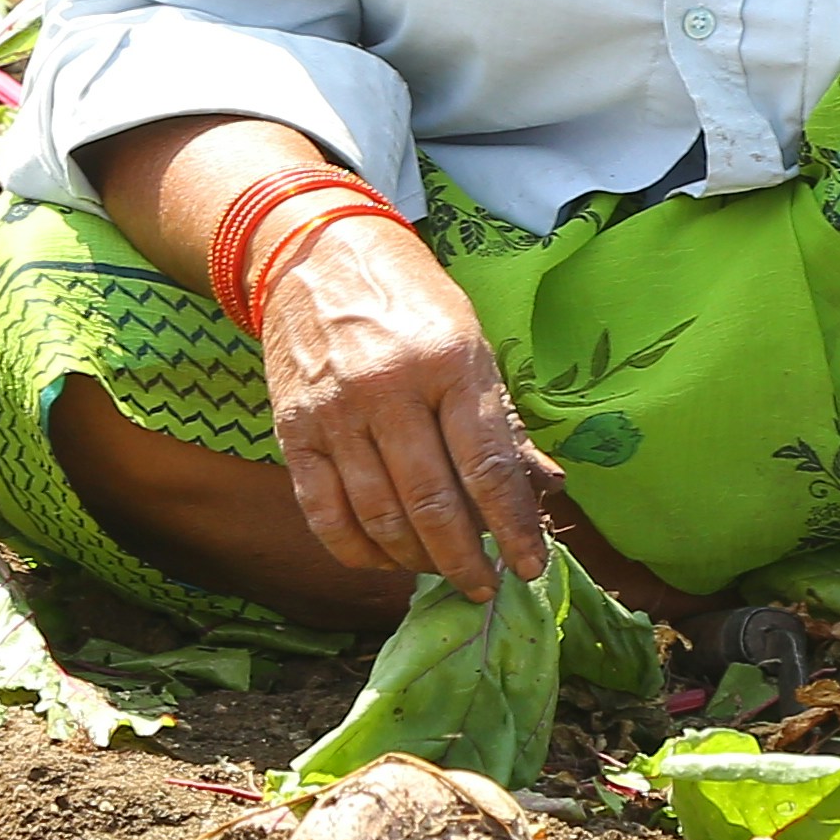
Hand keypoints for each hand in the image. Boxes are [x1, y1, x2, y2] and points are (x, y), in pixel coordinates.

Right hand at [257, 214, 556, 606]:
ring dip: (415, 560)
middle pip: (432, 504)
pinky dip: (357, 552)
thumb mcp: (470, 341)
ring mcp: (336, 413)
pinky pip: (324, 513)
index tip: (530, 568)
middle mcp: (390, 391)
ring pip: (379, 518)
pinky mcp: (293, 431)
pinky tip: (384, 560)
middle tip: (482, 586)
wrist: (317, 253)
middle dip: (464, 560)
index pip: (488, 468)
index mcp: (449, 364)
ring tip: (438, 569)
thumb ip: (500, 421)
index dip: (513, 529)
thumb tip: (546, 490)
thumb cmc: (410, 300)